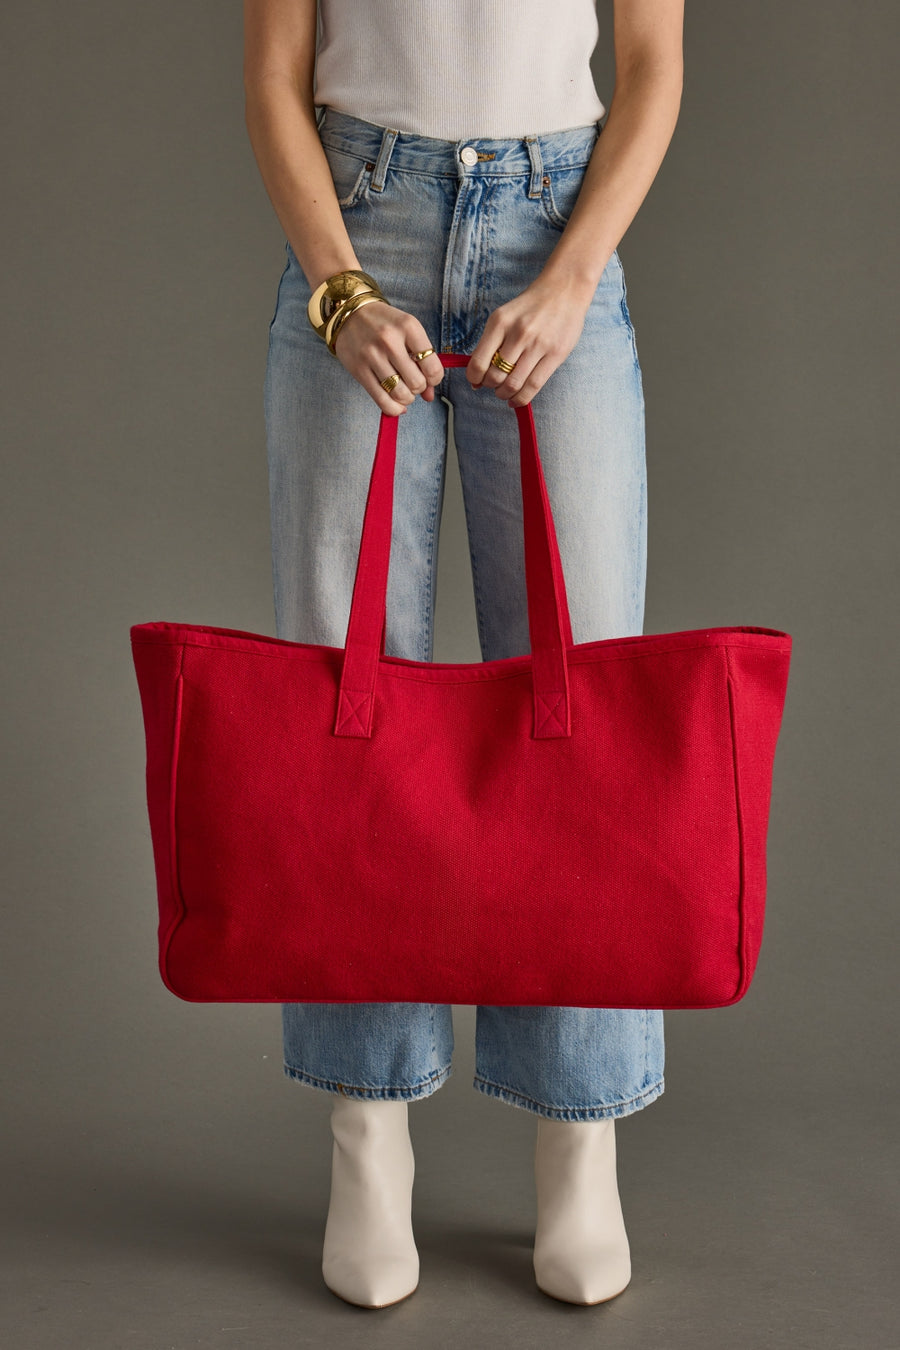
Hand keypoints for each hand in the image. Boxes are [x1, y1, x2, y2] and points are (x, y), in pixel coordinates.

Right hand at [331, 300, 444, 415]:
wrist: (349, 313)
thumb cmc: (385, 323)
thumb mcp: (408, 332)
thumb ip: (423, 360)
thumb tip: (429, 395)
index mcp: (408, 327)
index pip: (432, 367)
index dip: (434, 379)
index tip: (429, 377)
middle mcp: (390, 340)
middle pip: (417, 383)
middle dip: (419, 388)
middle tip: (412, 381)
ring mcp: (372, 356)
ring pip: (400, 394)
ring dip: (406, 398)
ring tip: (403, 390)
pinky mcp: (359, 370)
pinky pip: (382, 400)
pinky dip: (393, 408)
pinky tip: (397, 404)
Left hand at [466, 276, 593, 406]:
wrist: (564, 290)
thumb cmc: (531, 306)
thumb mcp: (504, 316)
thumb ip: (489, 343)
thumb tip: (475, 376)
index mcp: (500, 322)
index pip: (479, 362)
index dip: (474, 378)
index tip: (476, 381)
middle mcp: (518, 333)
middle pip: (495, 376)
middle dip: (490, 386)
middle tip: (494, 386)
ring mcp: (538, 345)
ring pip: (513, 384)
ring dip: (504, 394)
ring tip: (505, 392)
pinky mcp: (555, 354)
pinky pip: (534, 386)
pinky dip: (521, 398)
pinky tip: (516, 399)